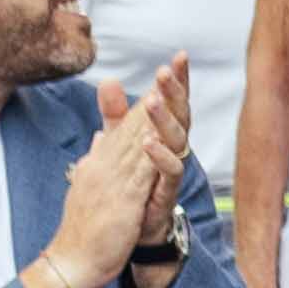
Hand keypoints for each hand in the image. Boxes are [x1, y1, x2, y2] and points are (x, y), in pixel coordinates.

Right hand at [37, 67, 187, 287]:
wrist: (71, 261)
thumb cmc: (85, 227)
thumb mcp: (92, 184)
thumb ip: (98, 157)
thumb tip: (102, 134)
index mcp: (99, 161)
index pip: (126, 124)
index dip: (148, 97)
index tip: (166, 74)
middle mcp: (103, 164)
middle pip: (133, 123)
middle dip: (155, 93)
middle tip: (173, 64)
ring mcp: (111, 181)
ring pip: (136, 140)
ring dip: (153, 113)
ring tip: (168, 86)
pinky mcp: (121, 201)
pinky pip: (140, 173)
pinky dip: (153, 152)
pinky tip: (166, 136)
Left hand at [125, 58, 193, 251]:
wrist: (123, 231)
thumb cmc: (127, 184)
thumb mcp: (117, 143)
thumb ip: (115, 114)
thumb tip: (109, 81)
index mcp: (161, 135)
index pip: (172, 102)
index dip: (177, 81)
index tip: (180, 56)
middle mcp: (171, 149)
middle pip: (180, 115)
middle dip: (174, 92)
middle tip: (165, 71)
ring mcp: (170, 171)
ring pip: (177, 140)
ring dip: (165, 119)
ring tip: (152, 100)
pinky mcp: (165, 192)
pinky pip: (170, 172)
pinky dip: (160, 157)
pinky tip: (148, 143)